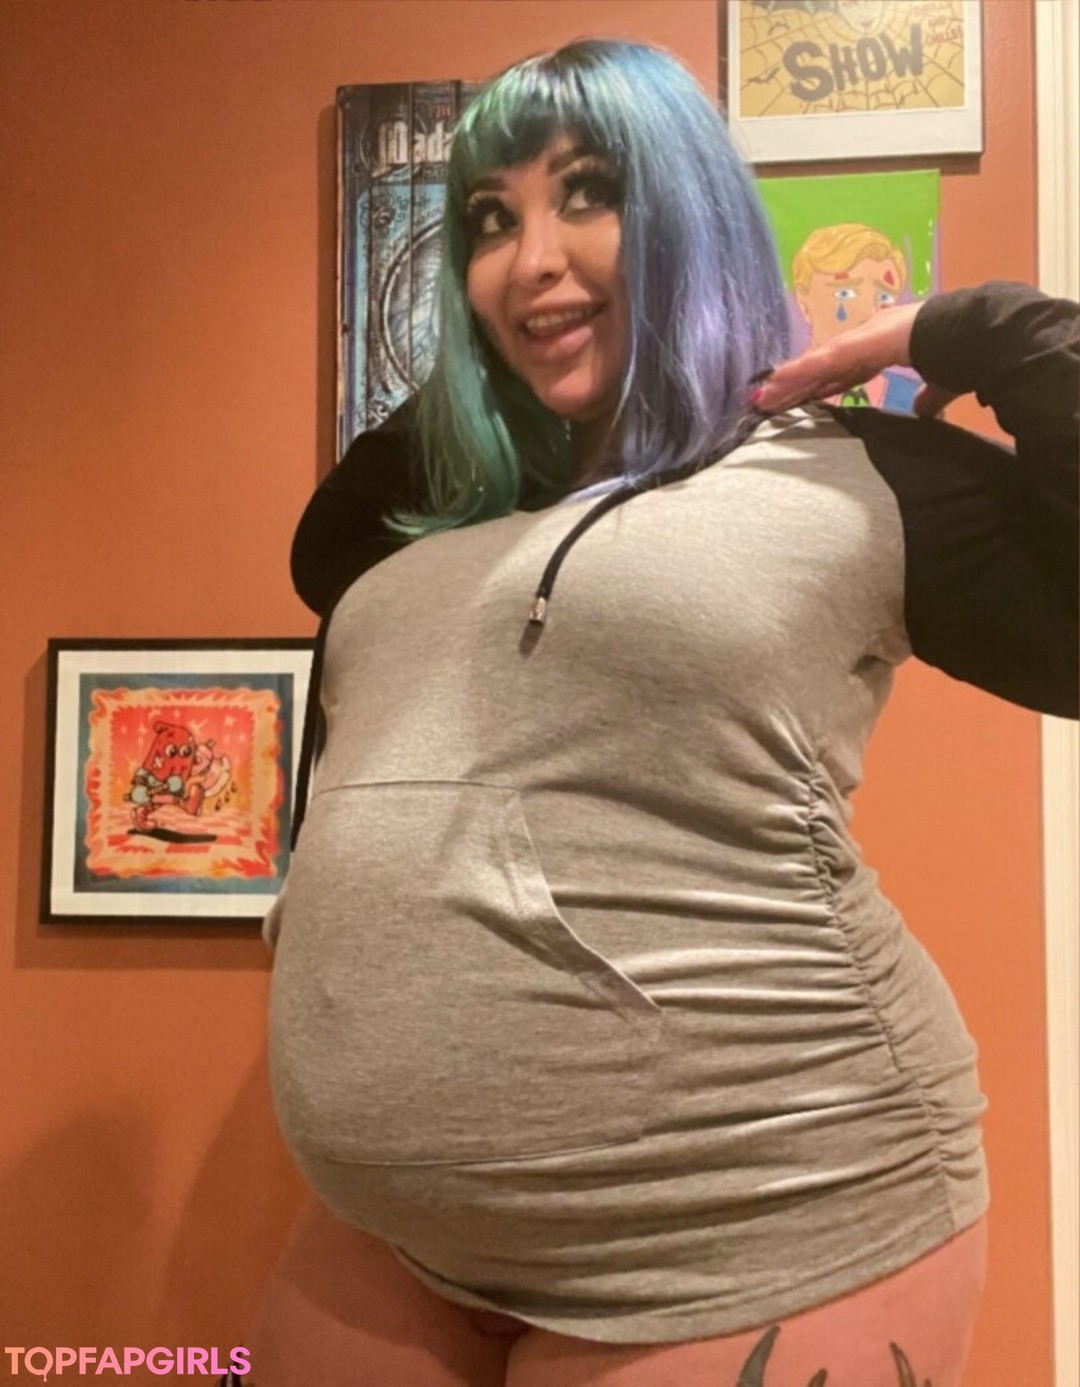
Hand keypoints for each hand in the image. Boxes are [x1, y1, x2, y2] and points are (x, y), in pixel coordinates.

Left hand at [750, 303, 956, 417]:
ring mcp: (856, 342)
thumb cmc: (956, 356)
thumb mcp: (938, 385)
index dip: (822, 387)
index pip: (844, 374)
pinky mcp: (851, 346)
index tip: (804, 400)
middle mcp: (863, 343)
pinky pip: (816, 362)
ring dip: (786, 382)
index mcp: (881, 351)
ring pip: (812, 367)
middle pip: (820, 371)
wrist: (964, 336)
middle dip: (795, 388)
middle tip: (768, 402)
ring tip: (759, 397)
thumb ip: (927, 399)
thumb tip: (923, 412)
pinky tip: (772, 382)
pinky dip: (794, 372)